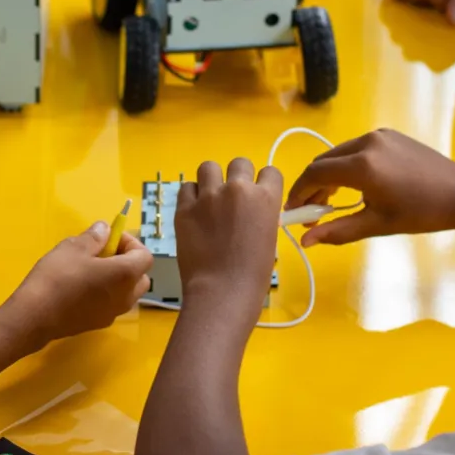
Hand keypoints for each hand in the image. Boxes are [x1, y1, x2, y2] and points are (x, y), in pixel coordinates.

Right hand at [0, 222, 152, 348]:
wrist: (34, 317)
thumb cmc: (57, 277)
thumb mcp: (73, 247)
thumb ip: (94, 237)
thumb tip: (105, 229)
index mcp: (125, 275)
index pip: (145, 256)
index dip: (130, 242)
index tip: (108, 237)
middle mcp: (126, 297)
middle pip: (141, 276)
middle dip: (127, 261)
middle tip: (102, 253)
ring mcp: (113, 313)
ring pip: (127, 292)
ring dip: (117, 278)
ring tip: (90, 269)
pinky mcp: (99, 324)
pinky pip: (112, 304)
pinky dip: (106, 293)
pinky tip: (80, 287)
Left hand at [176, 159, 282, 309]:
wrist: (222, 291)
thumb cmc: (253, 274)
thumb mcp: (268, 238)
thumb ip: (261, 215)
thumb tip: (252, 209)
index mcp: (265, 198)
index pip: (270, 172)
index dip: (264, 183)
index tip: (258, 195)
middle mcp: (237, 189)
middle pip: (239, 163)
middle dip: (237, 177)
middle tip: (232, 198)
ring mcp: (208, 196)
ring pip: (208, 167)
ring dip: (211, 180)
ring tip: (210, 199)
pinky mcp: (184, 208)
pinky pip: (187, 187)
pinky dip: (191, 196)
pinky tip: (194, 211)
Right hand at [286, 129, 454, 246]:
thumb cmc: (421, 213)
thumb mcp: (377, 224)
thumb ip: (337, 231)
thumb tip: (305, 242)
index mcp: (362, 166)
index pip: (314, 174)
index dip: (299, 192)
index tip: (293, 211)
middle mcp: (365, 143)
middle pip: (323, 161)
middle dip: (312, 185)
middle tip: (311, 211)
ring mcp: (377, 135)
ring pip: (338, 154)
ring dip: (328, 175)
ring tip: (331, 200)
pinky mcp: (387, 134)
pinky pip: (355, 148)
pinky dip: (346, 165)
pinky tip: (354, 185)